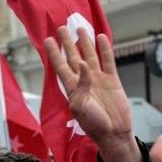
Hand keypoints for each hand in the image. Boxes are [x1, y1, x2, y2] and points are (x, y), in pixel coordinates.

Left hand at [45, 26, 139, 161]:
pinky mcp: (112, 80)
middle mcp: (84, 81)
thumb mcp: (80, 107)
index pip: (61, 66)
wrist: (114, 133)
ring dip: (85, 42)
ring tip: (80, 28)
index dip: (54, 53)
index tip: (47, 40)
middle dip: (67, 43)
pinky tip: (100, 38)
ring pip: (90, 55)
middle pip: (74, 57)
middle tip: (62, 28)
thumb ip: (80, 85)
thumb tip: (83, 64)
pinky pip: (107, 61)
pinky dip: (104, 49)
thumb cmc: (94, 124)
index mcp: (72, 88)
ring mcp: (98, 79)